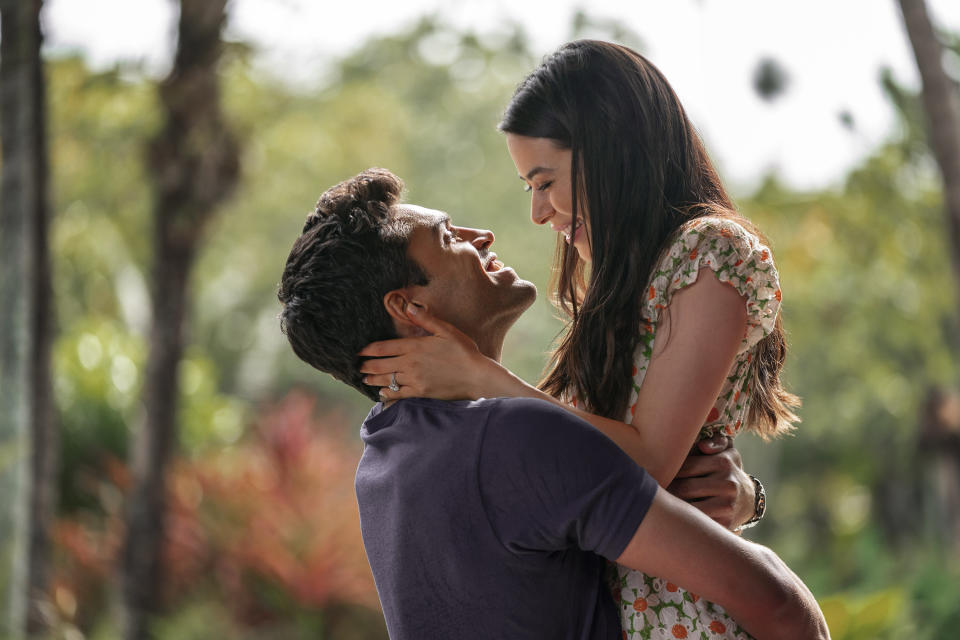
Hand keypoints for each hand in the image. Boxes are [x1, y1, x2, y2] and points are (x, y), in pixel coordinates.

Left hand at [357, 305, 502, 400]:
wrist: (476, 376)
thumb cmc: (464, 351)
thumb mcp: (446, 330)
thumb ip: (425, 319)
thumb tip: (408, 307)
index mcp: (414, 347)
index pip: (383, 347)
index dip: (368, 350)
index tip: (359, 351)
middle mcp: (410, 364)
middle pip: (380, 365)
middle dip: (366, 366)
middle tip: (358, 366)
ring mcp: (414, 380)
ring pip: (386, 380)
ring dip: (373, 380)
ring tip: (365, 379)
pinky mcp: (420, 393)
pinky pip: (398, 394)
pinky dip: (388, 394)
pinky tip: (382, 393)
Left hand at [666, 435, 756, 529]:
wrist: (748, 500)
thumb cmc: (726, 471)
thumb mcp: (725, 452)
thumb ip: (715, 442)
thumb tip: (702, 446)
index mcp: (723, 462)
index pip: (684, 467)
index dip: (669, 472)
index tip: (660, 474)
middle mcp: (728, 483)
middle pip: (683, 488)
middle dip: (668, 490)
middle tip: (657, 491)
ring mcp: (727, 505)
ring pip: (688, 506)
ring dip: (674, 505)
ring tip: (664, 502)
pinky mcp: (725, 523)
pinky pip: (697, 520)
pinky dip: (685, 518)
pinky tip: (679, 514)